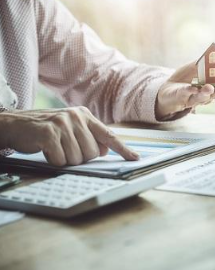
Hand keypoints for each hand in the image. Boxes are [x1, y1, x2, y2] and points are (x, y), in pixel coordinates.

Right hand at [0, 107, 138, 165]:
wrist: (17, 125)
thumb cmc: (47, 129)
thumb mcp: (71, 128)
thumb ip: (89, 136)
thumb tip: (105, 150)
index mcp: (85, 115)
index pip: (109, 135)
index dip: (123, 149)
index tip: (135, 158)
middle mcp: (76, 117)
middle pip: (93, 153)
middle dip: (81, 157)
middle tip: (66, 148)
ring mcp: (63, 123)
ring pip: (78, 158)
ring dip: (66, 160)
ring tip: (56, 148)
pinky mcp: (49, 133)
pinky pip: (62, 159)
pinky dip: (55, 160)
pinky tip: (47, 151)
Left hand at [156, 50, 214, 119]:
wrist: (169, 86)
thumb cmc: (189, 77)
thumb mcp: (204, 64)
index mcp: (213, 87)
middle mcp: (205, 94)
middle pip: (214, 95)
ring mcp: (192, 97)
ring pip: (201, 97)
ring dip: (205, 93)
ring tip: (209, 88)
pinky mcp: (181, 96)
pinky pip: (185, 94)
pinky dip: (189, 91)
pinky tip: (192, 88)